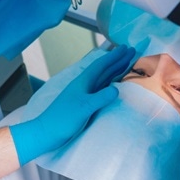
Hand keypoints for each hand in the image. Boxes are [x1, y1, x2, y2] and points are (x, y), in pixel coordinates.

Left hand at [11, 45, 135, 164]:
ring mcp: (84, 94)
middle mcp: (84, 86)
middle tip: (131, 52)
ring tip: (127, 64)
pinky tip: (115, 85)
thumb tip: (116, 89)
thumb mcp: (83, 108)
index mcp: (83, 82)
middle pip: (104, 70)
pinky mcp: (85, 104)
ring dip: (115, 71)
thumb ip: (99, 98)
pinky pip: (101, 90)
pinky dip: (110, 84)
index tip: (126, 48)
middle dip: (117, 61)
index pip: (101, 66)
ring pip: (103, 79)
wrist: (47, 132)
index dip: (114, 57)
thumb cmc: (63, 118)